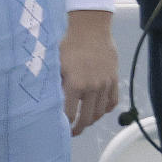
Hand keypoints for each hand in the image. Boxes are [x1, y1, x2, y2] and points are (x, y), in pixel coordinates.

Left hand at [60, 10, 118, 135]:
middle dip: (79, 129)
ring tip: (84, 120)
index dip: (65, 125)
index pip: (70, 115)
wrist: (91, 29)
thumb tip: (47, 101)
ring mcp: (105, 84)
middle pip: (87, 118)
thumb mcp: (56, 63)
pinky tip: (98, 109)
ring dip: (92, 120)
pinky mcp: (113, 79)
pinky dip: (106, 109)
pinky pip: (112, 101)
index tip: (61, 128)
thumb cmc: (70, 44)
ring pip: (100, 112)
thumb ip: (54, 84)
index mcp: (75, 84)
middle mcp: (92, 87)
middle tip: (73, 132)